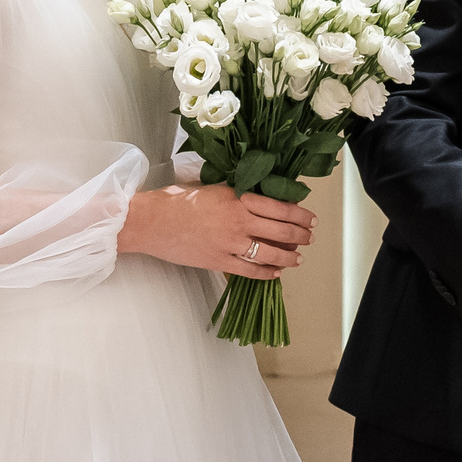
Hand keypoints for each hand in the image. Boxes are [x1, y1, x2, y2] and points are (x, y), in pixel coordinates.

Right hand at [120, 184, 314, 280]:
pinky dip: (267, 273)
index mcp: (238, 198)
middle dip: (301, 235)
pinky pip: (250, 270)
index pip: (280, 207)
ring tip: (298, 258)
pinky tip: (276, 273)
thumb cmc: (178, 200)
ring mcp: (229, 243)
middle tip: (309, 237)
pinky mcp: (218, 261)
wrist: (152, 220)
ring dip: (289, 257)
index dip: (300, 214)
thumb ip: (238, 194)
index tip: (310, 218)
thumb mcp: (214, 188)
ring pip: (270, 253)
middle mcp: (238, 220)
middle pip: (281, 230)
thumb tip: (262, 200)